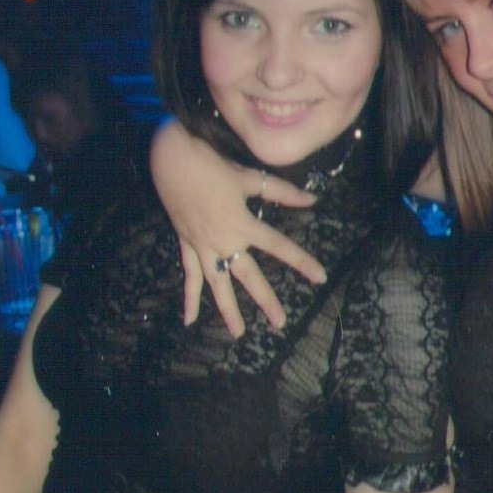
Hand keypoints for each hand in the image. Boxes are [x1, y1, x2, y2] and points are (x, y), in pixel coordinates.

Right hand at [149, 120, 326, 331]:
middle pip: (249, 276)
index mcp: (243, 224)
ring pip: (218, 284)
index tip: (320, 277)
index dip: (301, 261)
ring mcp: (203, 247)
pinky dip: (189, 298)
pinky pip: (189, 276)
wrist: (172, 159)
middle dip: (266, 300)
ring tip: (239, 333)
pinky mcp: (187, 245)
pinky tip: (190, 320)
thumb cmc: (213, 165)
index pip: (279, 246)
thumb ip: (283, 192)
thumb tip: (312, 200)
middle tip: (280, 322)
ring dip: (228, 309)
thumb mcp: (251, 178)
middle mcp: (224, 241)